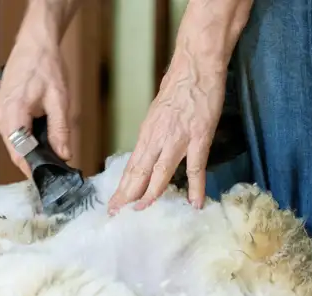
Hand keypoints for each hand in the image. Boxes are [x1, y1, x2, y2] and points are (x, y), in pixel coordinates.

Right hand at [0, 34, 72, 177]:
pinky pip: (11, 134)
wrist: (34, 44)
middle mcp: (1, 116)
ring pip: (13, 145)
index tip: (49, 177)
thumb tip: (64, 154)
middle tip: (55, 168)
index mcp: (13, 113)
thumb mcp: (59, 99)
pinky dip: (25, 140)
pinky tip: (39, 139)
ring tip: (50, 154)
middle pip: (15, 152)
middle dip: (34, 162)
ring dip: (29, 151)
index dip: (34, 169)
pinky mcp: (1, 111)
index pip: (20, 153)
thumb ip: (61, 130)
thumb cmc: (45, 65)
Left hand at [107, 54, 226, 213]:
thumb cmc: (179, 87)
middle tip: (116, 213)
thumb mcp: (157, 114)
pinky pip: (196, 168)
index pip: (130, 167)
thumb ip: (154, 136)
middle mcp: (157, 140)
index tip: (113, 204)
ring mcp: (177, 140)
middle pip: (138, 174)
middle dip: (126, 196)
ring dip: (150, 194)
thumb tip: (150, 154)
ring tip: (142, 210)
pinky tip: (195, 203)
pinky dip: (196, 187)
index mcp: (147, 134)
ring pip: (159, 174)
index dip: (121, 188)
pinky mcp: (198, 137)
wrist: (196, 66)